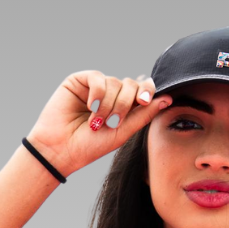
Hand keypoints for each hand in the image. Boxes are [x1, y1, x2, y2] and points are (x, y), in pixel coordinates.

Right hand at [26, 70, 171, 177]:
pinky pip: (98, 77)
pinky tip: (90, 107)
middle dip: (126, 103)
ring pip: (115, 82)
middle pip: (131, 84)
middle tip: (114, 122)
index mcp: (123, 107)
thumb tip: (167, 99)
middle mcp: (111, 95)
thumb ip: (143, 115)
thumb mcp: (122, 133)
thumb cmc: (90, 146)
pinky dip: (97, 93)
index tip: (144, 102)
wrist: (61, 150)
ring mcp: (95, 87)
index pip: (142, 90)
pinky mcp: (79, 81)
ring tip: (96, 122)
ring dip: (109, 105)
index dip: (147, 92)